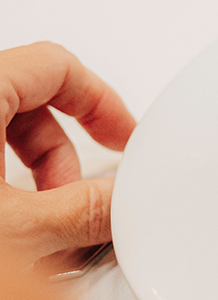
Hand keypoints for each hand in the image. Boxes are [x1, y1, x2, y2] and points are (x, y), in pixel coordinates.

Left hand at [0, 42, 135, 262]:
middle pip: (30, 105)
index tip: (123, 138)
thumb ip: (79, 213)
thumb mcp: (12, 229)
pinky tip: (11, 233)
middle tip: (78, 201)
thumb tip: (118, 205)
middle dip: (63, 160)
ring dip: (32, 181)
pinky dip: (2, 189)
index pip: (56, 66)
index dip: (101, 104)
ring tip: (39, 231)